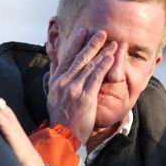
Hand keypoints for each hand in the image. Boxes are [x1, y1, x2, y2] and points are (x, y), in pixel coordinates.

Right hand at [46, 28, 116, 143]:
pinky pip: (95, 78)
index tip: (83, 31)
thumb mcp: (52, 93)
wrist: (63, 133)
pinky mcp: (85, 97)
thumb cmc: (60, 115)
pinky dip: (103, 66)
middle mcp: (63, 82)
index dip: (75, 43)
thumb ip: (54, 74)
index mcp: (56, 80)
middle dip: (91, 44)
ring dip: (102, 53)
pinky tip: (111, 58)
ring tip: (112, 43)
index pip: (66, 57)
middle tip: (102, 33)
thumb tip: (54, 60)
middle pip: (79, 58)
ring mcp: (73, 89)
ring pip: (89, 66)